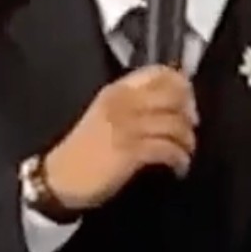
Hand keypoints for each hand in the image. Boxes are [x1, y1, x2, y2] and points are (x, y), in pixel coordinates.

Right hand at [43, 65, 197, 209]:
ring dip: (187, 141)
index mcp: (117, 90)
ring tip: (185, 152)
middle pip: (173, 95)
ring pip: (175, 124)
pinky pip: (168, 149)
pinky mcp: (130, 151)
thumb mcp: (105, 115)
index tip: (187, 102)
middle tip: (191, 128)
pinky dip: (180, 159)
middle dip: (189, 112)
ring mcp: (127, 127)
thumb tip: (173, 104)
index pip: (159, 73)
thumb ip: (133, 104)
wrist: (59, 178)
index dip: (181, 85)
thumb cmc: (85, 149)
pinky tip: (179, 168)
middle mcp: (123, 103)